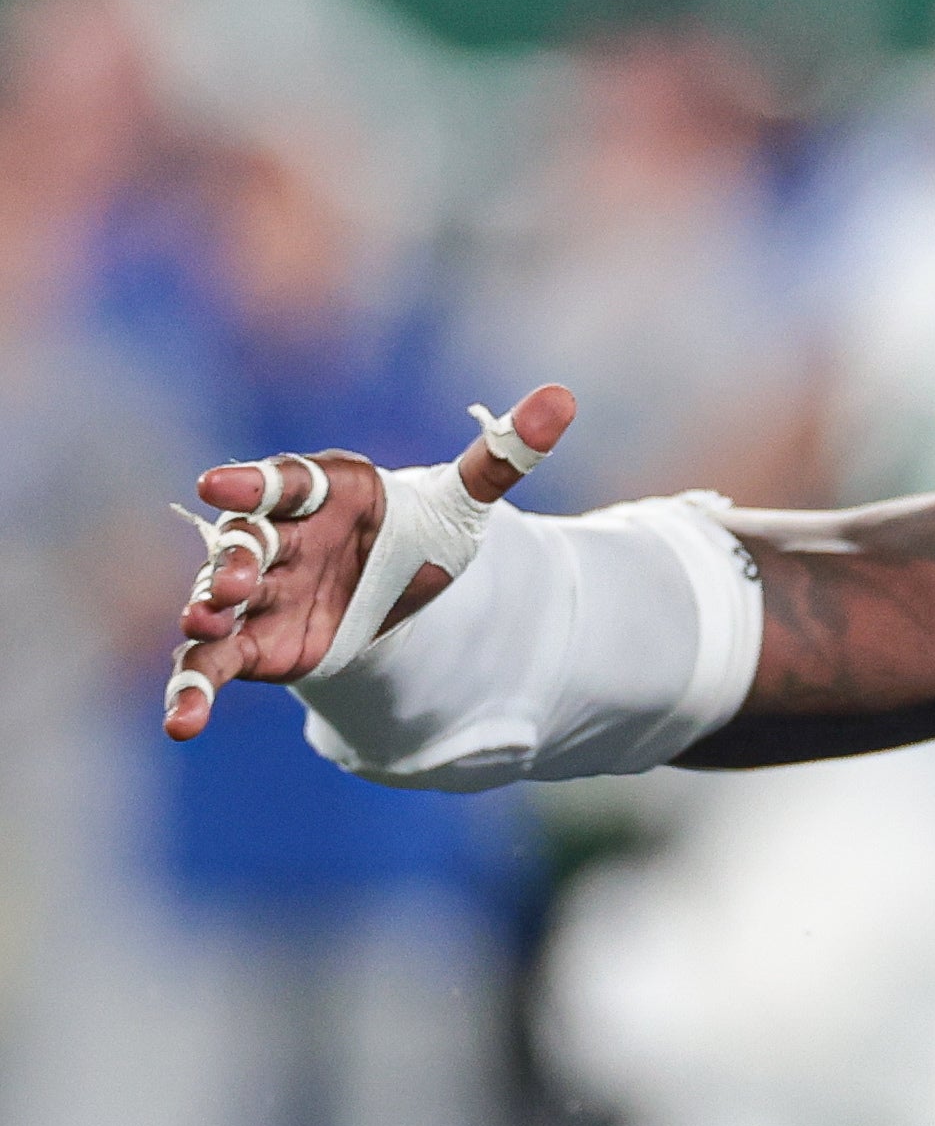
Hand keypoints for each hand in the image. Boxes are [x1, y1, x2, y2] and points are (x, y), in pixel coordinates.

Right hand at [165, 384, 574, 738]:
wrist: (402, 596)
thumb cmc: (420, 535)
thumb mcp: (465, 502)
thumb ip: (502, 457)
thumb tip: (562, 400)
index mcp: (321, 491)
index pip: (281, 481)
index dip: (250, 483)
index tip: (219, 485)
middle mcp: (279, 536)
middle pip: (247, 542)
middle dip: (238, 557)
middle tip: (239, 575)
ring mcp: (260, 592)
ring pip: (219, 600)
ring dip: (207, 611)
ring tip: (203, 622)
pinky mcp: (255, 644)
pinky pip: (211, 665)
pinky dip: (192, 693)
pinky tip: (182, 725)